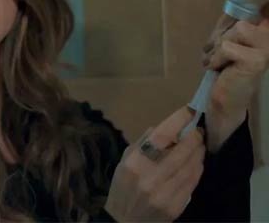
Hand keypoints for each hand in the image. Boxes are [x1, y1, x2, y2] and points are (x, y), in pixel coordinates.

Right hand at [105, 107, 204, 221]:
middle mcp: (150, 177)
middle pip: (181, 151)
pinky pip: (192, 183)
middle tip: (199, 130)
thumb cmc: (123, 186)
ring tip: (199, 144)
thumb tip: (162, 127)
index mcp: (135, 162)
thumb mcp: (125, 161)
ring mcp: (164, 194)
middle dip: (194, 137)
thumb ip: (142, 143)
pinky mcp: (175, 207)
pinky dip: (197, 169)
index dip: (178, 121)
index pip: (161, 136)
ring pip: (190, 167)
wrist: (124, 222)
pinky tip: (197, 162)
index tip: (189, 111)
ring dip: (198, 152)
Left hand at [201, 0, 268, 149]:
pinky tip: (217, 68)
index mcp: (266, 28)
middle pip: (243, 19)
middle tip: (212, 48)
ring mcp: (268, 48)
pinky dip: (215, 57)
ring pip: (235, 30)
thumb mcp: (228, 37)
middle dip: (221, 32)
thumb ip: (233, 19)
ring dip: (217, 46)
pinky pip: (226, 47)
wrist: (226, 96)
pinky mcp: (257, 60)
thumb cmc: (226, 65)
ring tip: (216, 59)